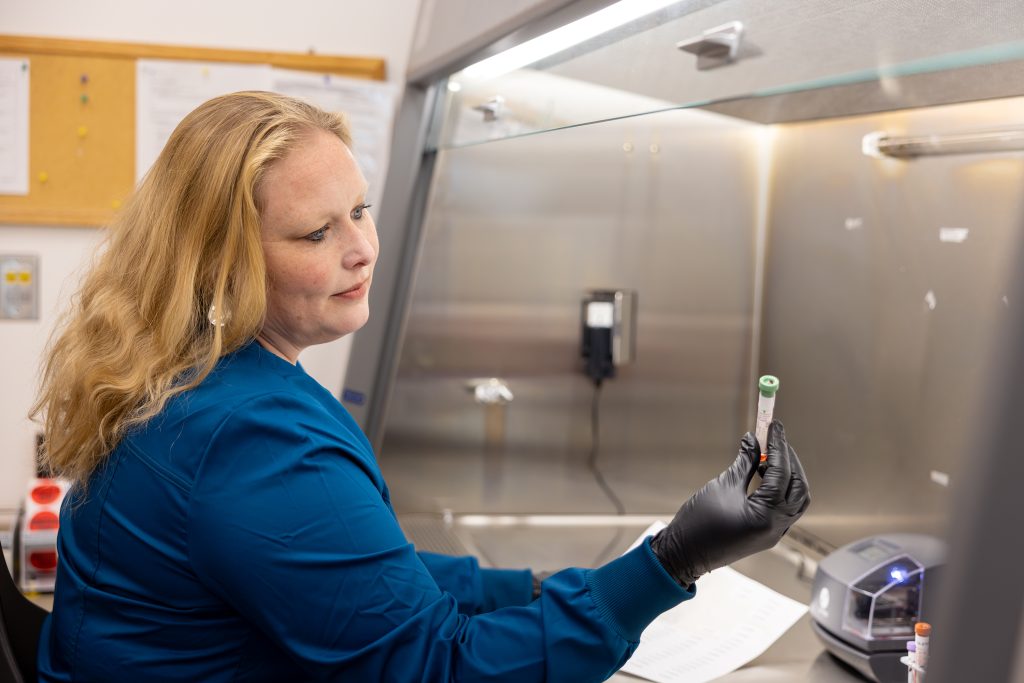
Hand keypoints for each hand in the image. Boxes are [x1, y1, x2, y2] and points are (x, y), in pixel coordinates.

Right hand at [650, 421, 808, 585]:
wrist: (684, 553)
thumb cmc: (698, 522)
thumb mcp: (724, 485)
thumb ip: (745, 462)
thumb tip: (754, 440)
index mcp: (767, 515)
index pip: (782, 473)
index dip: (778, 446)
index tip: (774, 426)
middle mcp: (777, 527)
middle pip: (798, 487)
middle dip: (789, 460)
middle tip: (775, 439)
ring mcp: (774, 534)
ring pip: (796, 500)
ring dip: (788, 475)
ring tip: (769, 456)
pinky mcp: (767, 535)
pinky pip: (784, 509)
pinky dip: (780, 489)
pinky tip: (764, 475)